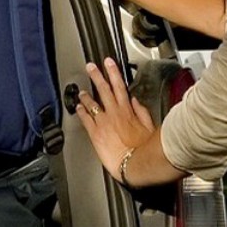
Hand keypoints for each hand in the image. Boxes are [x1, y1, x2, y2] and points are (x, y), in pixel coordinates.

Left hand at [74, 59, 155, 182]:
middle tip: (90, 67)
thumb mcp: (149, 126)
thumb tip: (136, 101)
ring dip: (86, 95)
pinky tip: (77, 108)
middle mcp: (114, 113)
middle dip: (96, 76)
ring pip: (92, 103)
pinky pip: (86, 119)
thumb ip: (141, 112)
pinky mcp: (95, 133)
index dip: (113, 72)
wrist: (134, 163)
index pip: (119, 86)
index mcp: (128, 110)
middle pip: (104, 89)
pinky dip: (81, 112)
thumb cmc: (144, 148)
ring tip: (80, 90)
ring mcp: (103, 122)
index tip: (108, 63)